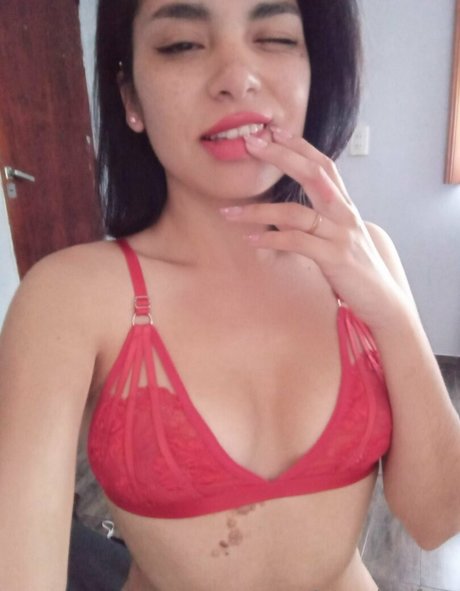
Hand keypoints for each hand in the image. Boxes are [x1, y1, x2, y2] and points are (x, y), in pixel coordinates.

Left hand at [220, 128, 405, 328]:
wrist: (382, 300)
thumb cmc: (355, 269)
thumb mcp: (336, 239)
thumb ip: (314, 223)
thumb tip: (281, 216)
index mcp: (344, 206)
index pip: (323, 165)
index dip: (299, 146)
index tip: (272, 132)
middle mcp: (344, 214)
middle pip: (312, 174)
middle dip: (280, 156)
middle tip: (250, 144)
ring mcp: (341, 234)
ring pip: (296, 212)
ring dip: (258, 210)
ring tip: (229, 213)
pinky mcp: (335, 257)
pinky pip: (297, 242)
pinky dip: (271, 239)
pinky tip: (251, 240)